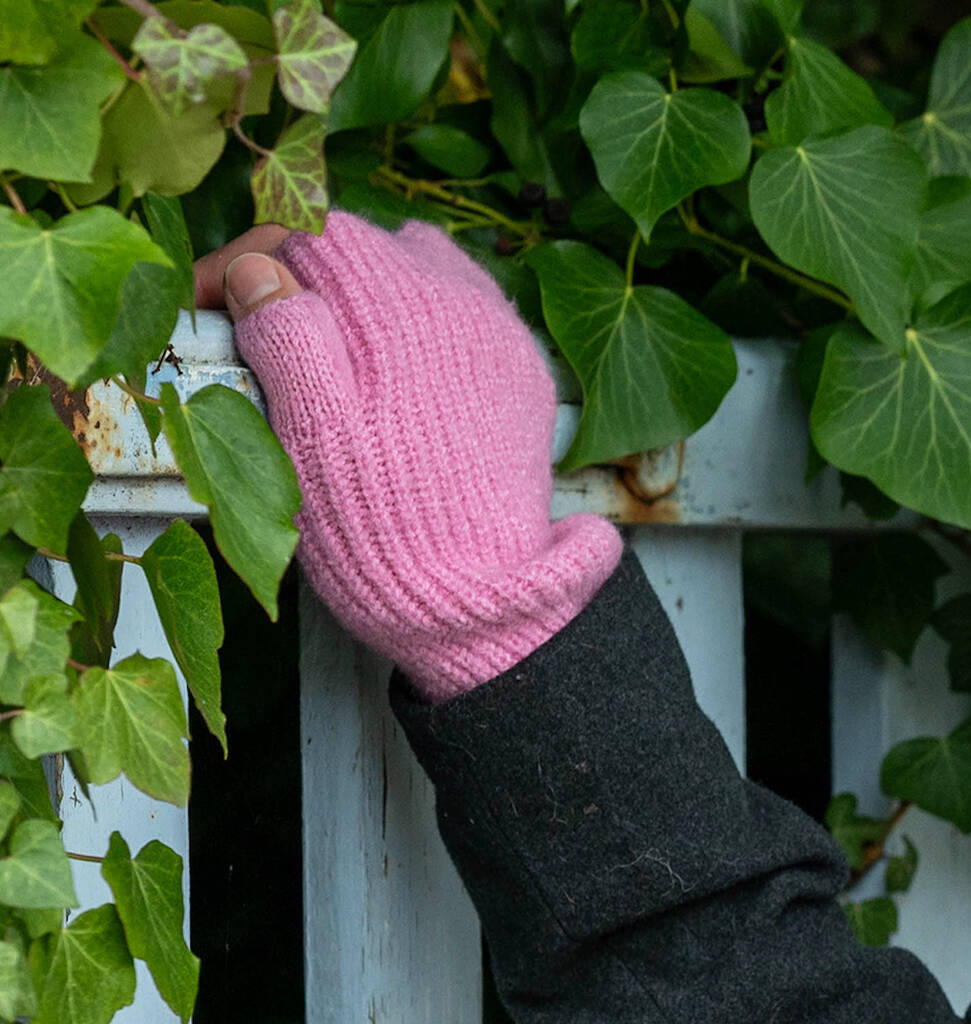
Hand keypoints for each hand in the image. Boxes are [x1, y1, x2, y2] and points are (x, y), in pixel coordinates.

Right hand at [195, 212, 621, 701]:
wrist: (478, 598)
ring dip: (361, 294)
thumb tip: (256, 267)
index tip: (208, 299)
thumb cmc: (383, 527)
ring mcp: (500, 338)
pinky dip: (413, 324)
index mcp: (406, 309)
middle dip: (303, 276)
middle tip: (259, 327)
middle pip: (369, 250)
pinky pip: (460, 315)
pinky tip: (391, 372)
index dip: (250, 257)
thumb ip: (288, 336)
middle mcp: (466, 305)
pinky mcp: (520, 375)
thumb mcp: (312, 435)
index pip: (316, 236)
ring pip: (419, 273)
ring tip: (324, 346)